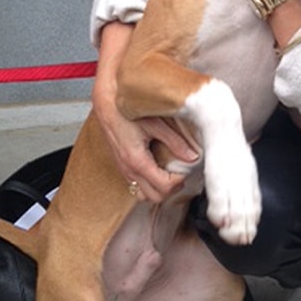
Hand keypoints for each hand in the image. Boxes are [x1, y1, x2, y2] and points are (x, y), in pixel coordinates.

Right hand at [92, 22, 192, 201]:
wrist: (106, 104)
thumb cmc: (129, 111)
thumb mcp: (156, 123)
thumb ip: (175, 141)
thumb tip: (193, 156)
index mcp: (137, 160)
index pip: (163, 186)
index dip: (178, 182)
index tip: (186, 171)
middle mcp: (129, 169)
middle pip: (154, 196)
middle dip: (171, 189)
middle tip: (182, 174)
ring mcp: (124, 169)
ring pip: (143, 195)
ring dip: (159, 188)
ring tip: (171, 173)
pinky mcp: (122, 165)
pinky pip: (136, 184)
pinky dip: (149, 183)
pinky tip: (159, 169)